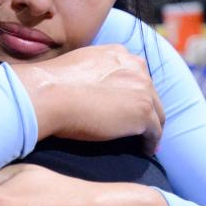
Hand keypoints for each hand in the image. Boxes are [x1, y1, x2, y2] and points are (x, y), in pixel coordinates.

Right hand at [12, 45, 164, 154]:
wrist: (48, 95)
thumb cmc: (52, 85)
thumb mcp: (79, 65)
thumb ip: (94, 71)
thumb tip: (90, 88)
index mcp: (119, 53)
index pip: (135, 75)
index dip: (133, 92)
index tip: (128, 106)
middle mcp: (135, 67)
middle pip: (150, 93)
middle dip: (145, 109)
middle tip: (139, 128)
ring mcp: (142, 89)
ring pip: (156, 112)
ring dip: (151, 127)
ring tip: (144, 143)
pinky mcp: (142, 112)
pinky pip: (154, 132)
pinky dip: (150, 142)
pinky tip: (144, 151)